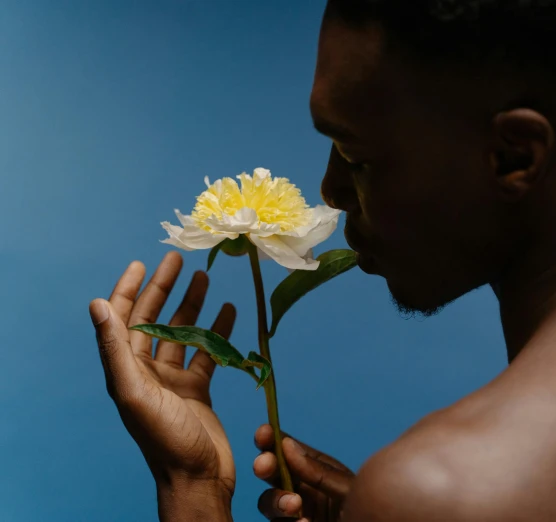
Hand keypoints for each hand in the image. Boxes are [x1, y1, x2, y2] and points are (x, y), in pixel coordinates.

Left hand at [90, 252, 235, 519]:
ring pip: (182, 332)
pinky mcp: (197, 388)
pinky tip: (229, 312)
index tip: (142, 262)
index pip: (123, 318)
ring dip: (192, 305)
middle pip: (154, 319)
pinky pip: (206, 352)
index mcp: (126, 369)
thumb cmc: (165, 440)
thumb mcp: (135, 394)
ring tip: (206, 278)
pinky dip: (217, 331)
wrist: (198, 478)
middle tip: (179, 260)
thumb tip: (97, 305)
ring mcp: (173, 379)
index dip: (129, 288)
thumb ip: (115, 350)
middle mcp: (146, 371)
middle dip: (164, 288)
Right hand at [254, 424, 354, 520]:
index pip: (289, 450)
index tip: (263, 433)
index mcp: (317, 470)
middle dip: (266, 467)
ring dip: (276, 501)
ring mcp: (296, 513)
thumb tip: (287, 445)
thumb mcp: (347, 489)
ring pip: (269, 503)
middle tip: (264, 466)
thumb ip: (319, 472)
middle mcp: (303, 489)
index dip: (272, 439)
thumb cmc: (368, 511)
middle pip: (273, 474)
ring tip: (295, 506)